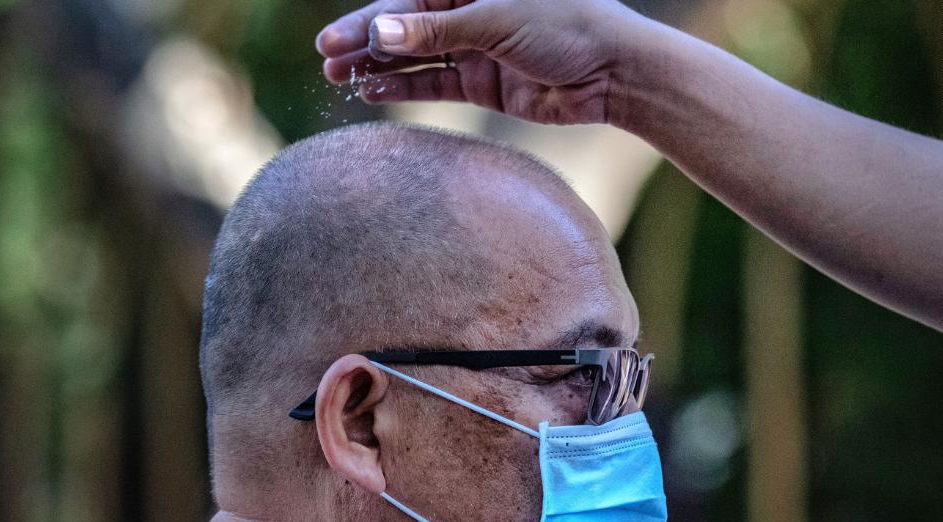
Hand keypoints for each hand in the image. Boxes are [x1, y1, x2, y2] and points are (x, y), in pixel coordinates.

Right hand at [316, 0, 654, 124]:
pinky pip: (437, 84)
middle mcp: (470, 11)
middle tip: (327, 63)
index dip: (369, 20)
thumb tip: (379, 30)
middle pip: (406, 25)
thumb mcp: (496, 21)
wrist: (615, 72)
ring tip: (340, 81)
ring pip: (417, 56)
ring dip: (380, 67)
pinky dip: (407, 88)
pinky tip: (374, 92)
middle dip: (366, 43)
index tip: (333, 42)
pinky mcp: (485, 83)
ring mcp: (476, 47)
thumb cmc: (566, 25)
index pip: (408, 0)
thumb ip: (436, 30)